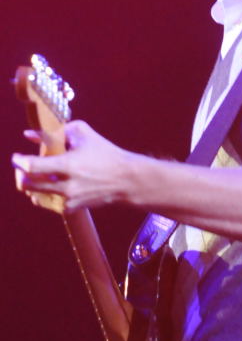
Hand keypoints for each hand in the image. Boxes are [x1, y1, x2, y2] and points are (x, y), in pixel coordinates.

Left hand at [12, 120, 130, 211]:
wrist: (126, 180)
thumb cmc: (105, 153)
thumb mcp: (82, 133)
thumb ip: (54, 132)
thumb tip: (29, 136)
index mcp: (69, 164)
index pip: (32, 167)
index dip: (19, 161)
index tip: (17, 157)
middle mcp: (67, 185)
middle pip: (28, 185)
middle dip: (20, 175)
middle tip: (23, 168)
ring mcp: (69, 199)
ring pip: (35, 196)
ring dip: (31, 186)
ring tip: (37, 176)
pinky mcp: (72, 208)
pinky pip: (48, 203)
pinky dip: (45, 194)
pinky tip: (50, 185)